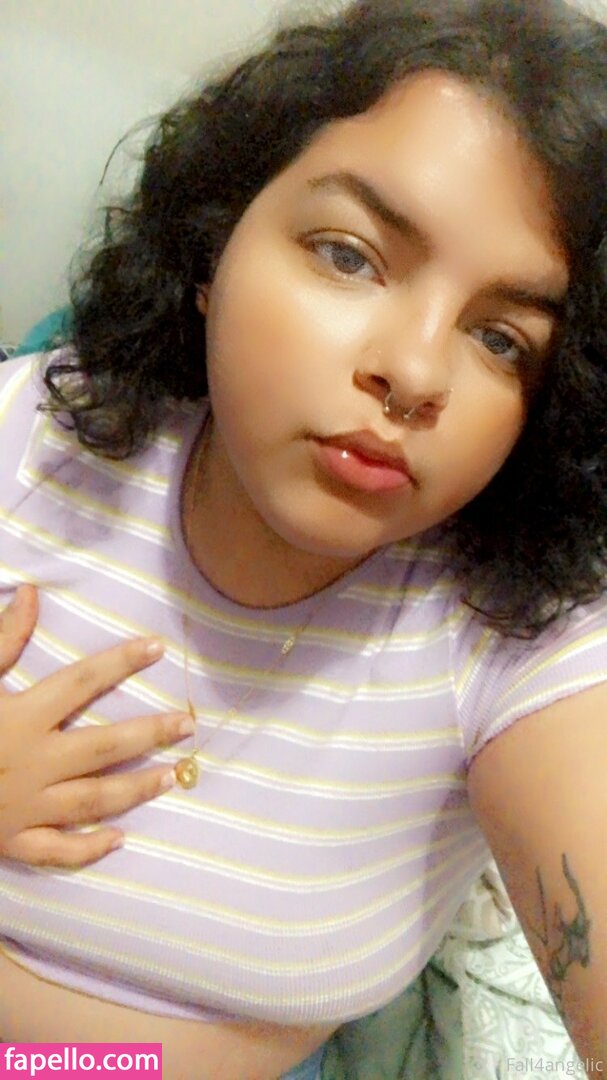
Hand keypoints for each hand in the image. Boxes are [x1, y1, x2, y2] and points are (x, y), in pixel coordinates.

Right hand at [0, 585, 192, 866]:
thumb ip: (0, 640)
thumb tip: (30, 593)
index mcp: (19, 718)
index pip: (82, 682)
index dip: (121, 662)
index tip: (156, 648)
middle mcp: (31, 764)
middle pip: (103, 746)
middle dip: (150, 733)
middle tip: (188, 724)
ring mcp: (24, 808)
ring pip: (93, 800)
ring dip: (136, 788)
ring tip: (174, 776)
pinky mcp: (11, 843)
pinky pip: (57, 851)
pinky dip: (88, 848)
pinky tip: (119, 840)